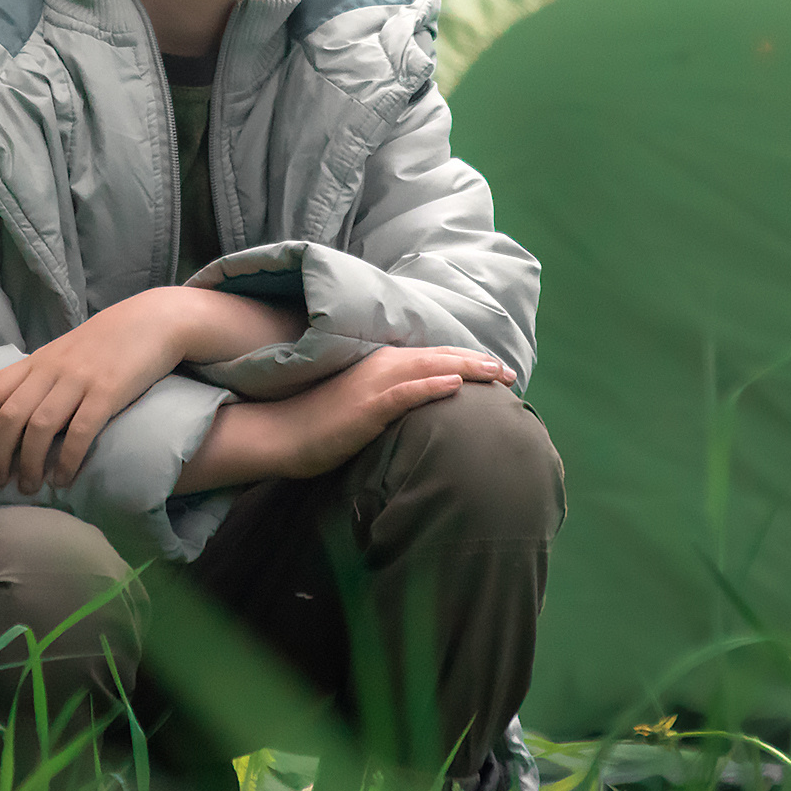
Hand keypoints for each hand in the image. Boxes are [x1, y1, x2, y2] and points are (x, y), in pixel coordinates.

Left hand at [0, 294, 191, 494]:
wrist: (152, 321)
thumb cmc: (105, 344)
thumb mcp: (65, 355)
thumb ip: (40, 380)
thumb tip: (14, 418)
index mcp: (37, 361)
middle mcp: (52, 370)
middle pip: (10, 415)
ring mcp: (79, 380)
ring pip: (40, 427)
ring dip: (29, 463)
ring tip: (28, 487)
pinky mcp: (107, 392)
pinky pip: (80, 432)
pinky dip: (67, 459)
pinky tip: (63, 479)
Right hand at [175, 346, 513, 491]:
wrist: (282, 434)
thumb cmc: (319, 422)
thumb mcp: (360, 404)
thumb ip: (389, 398)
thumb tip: (418, 408)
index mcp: (380, 364)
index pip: (431, 357)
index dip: (465, 360)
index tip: (495, 369)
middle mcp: (380, 366)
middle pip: (437, 358)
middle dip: (476, 363)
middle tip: (508, 372)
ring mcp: (373, 384)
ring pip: (428, 369)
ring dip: (464, 369)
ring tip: (495, 373)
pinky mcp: (365, 406)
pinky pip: (404, 394)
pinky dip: (431, 387)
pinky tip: (455, 387)